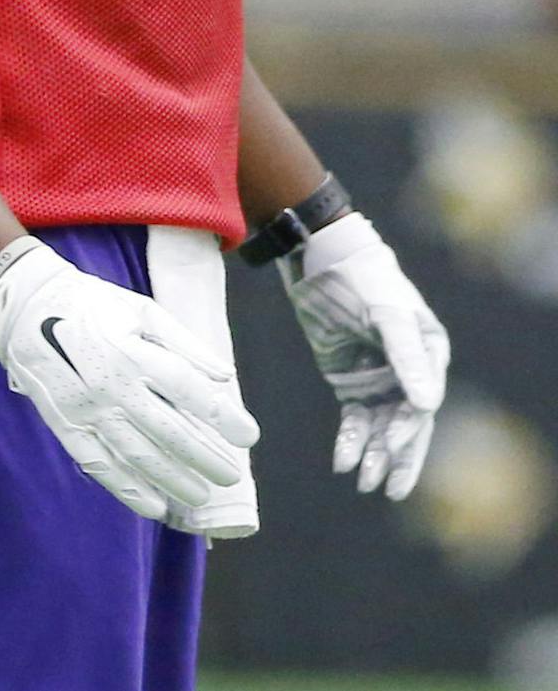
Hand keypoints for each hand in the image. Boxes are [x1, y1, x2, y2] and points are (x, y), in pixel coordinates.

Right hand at [0, 237, 258, 523]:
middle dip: (205, 458)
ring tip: (200, 496)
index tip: (249, 436)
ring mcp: (86, 408)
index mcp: (133, 351)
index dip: (222, 416)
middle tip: (230, 476)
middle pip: (169, 431)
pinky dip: (127, 489)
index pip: (189, 390)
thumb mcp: (140, 309)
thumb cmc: (90, 304)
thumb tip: (224, 376)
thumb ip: (183, 343)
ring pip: (137, 455)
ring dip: (172, 480)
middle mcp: (112, 384)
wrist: (22, 304)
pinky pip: (98, 464)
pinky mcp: (64, 423)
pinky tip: (153, 505)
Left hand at [281, 212, 447, 499]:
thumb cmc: (362, 279)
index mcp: (428, 354)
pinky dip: (349, 439)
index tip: (390, 446)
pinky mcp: (349, 379)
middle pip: (406, 424)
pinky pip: (354, 417)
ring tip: (364, 483)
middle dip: (397, 458)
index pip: (421, 402)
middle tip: (389, 489)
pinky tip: (342, 461)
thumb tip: (427, 404)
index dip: (408, 428)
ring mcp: (377, 377)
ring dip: (372, 454)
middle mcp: (407, 371)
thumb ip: (405, 357)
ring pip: (379, 426)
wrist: (320, 257)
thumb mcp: (386, 314)